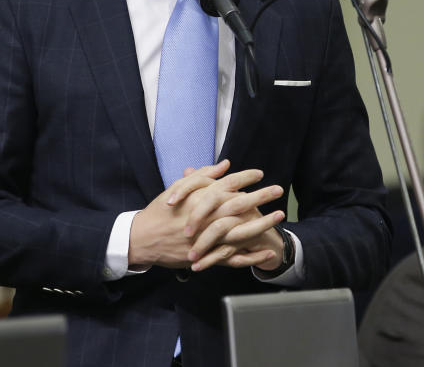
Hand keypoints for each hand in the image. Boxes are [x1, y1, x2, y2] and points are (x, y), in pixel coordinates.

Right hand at [129, 160, 272, 268]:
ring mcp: (208, 238)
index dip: (246, 177)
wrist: (144, 238)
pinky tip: (267, 252)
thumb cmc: (161, 211)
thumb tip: (225, 165)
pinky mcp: (207, 256)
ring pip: (241, 230)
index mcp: (200, 197)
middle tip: (279, 190)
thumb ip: (203, 175)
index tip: (261, 174)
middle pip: (240, 204)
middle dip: (262, 196)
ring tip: (279, 216)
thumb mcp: (179, 188)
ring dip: (263, 223)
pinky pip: (234, 258)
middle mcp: (207, 216)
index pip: (229, 184)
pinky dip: (252, 256)